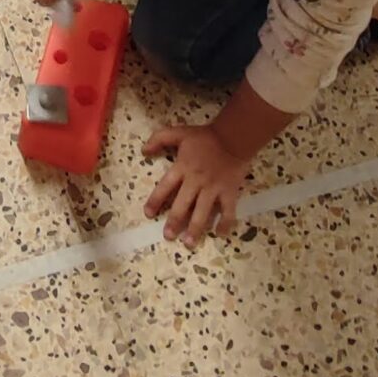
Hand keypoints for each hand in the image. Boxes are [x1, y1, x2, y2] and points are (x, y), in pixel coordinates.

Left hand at [142, 122, 253, 246]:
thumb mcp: (179, 132)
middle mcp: (196, 182)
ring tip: (188, 243)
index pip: (164, 187)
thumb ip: (159, 138)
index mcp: (182, 168)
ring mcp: (213, 189)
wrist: (234, 137)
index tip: (148, 214)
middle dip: (174, 222)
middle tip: (168, 236)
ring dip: (195, 229)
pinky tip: (220, 234)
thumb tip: (143, 151)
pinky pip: (228, 211)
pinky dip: (225, 224)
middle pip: (182, 205)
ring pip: (202, 213)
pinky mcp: (229, 193)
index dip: (155, 201)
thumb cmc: (205, 136)